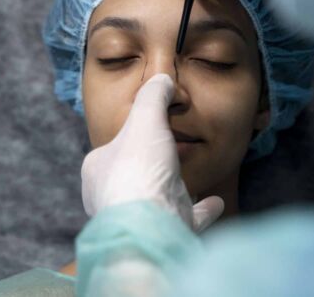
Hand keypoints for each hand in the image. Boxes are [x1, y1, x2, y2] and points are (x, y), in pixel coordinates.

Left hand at [81, 74, 223, 232]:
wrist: (150, 226)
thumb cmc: (138, 170)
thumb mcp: (145, 118)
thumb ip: (153, 96)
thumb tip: (162, 79)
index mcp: (97, 171)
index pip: (112, 149)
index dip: (132, 136)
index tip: (150, 128)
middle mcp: (111, 198)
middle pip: (135, 174)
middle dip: (152, 163)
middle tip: (170, 152)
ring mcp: (137, 219)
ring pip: (157, 199)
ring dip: (174, 188)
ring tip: (189, 177)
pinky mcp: (163, 234)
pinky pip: (184, 220)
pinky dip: (200, 212)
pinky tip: (216, 203)